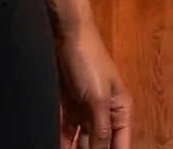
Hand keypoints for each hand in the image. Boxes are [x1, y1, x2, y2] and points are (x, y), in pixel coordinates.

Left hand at [56, 24, 131, 148]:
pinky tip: (51, 146)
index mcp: (120, 112)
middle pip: (100, 147)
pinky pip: (64, 132)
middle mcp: (104, 115)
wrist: (66, 34)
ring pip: (81, 143)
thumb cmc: (89, 63)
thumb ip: (101, 131)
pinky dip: (60, 142)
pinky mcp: (67, 107)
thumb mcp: (98, 100)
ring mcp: (85, 111)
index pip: (120, 146)